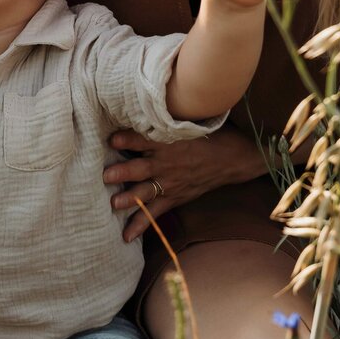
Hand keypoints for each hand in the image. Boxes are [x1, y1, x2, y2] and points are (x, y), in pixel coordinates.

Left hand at [103, 124, 268, 242]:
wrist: (234, 158)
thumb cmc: (209, 134)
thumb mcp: (189, 120)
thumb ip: (166, 117)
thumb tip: (145, 102)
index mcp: (169, 142)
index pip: (144, 139)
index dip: (128, 140)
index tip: (112, 139)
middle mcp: (167, 164)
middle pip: (141, 168)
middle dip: (122, 172)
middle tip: (106, 176)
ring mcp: (170, 183)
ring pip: (145, 191)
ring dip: (129, 198)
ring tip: (114, 203)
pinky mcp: (174, 197)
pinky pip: (155, 212)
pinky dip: (141, 224)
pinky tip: (125, 236)